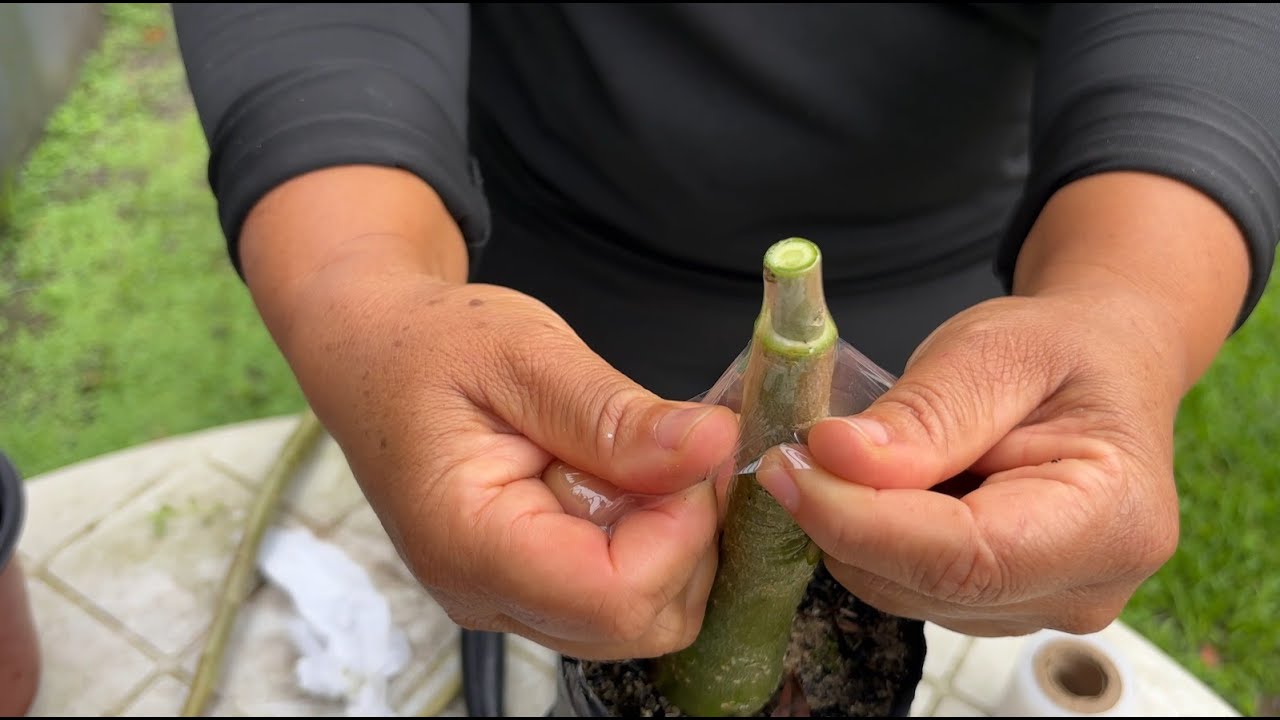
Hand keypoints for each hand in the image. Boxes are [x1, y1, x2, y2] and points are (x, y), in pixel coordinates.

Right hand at [281, 273, 736, 658]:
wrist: (374, 353)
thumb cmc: (431, 345)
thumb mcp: (523, 353)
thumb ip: (613, 414)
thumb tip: (713, 448)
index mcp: (468, 542)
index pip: (616, 595)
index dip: (682, 529)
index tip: (692, 451)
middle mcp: (484, 594)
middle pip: (641, 622)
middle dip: (687, 537)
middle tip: (672, 447)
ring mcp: (505, 601)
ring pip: (641, 619)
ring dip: (673, 539)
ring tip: (639, 457)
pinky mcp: (527, 589)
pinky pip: (620, 596)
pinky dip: (652, 543)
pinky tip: (626, 479)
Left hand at [755, 291, 1185, 636]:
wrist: (1099, 371)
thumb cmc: (1060, 353)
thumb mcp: (996, 349)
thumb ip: (925, 411)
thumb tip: (837, 456)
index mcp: (1112, 520)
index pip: (966, 555)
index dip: (863, 521)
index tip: (789, 469)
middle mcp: (1083, 589)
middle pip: (926, 583)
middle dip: (843, 521)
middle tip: (793, 451)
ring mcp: (1037, 610)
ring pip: (902, 592)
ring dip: (852, 528)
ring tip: (853, 454)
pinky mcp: (993, 610)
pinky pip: (903, 587)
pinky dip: (868, 539)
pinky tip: (881, 483)